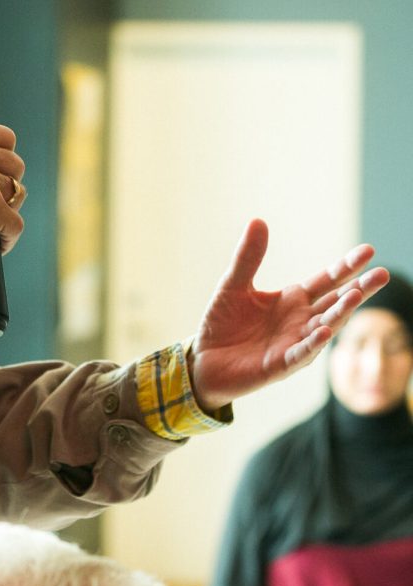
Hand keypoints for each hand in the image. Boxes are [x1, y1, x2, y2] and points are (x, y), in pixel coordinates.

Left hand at [188, 219, 388, 409]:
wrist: (203, 359)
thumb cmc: (223, 322)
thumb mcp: (233, 285)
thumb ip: (248, 257)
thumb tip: (258, 220)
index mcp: (294, 299)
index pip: (327, 280)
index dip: (346, 267)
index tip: (368, 251)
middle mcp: (301, 320)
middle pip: (336, 302)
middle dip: (359, 289)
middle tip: (381, 274)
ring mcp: (295, 343)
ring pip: (325, 327)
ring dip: (340, 313)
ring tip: (356, 295)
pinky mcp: (281, 364)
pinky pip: (301, 353)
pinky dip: (312, 344)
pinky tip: (324, 332)